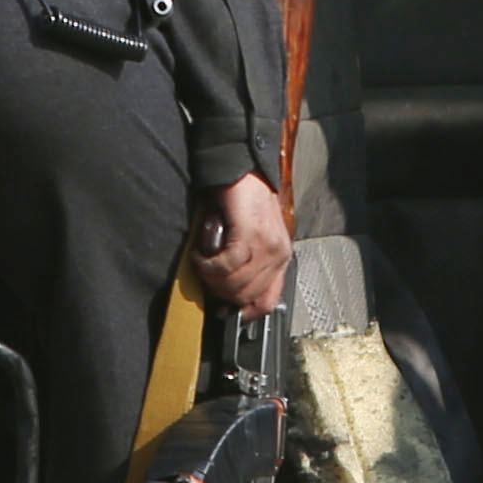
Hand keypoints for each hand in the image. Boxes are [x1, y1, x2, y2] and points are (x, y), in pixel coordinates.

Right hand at [188, 171, 293, 315]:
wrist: (243, 168)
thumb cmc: (246, 200)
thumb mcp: (253, 237)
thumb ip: (249, 263)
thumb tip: (229, 293)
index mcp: (281, 256)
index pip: (269, 300)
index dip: (246, 313)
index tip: (226, 314)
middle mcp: (279, 253)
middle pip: (247, 295)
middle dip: (221, 292)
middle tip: (206, 278)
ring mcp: (267, 245)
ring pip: (235, 283)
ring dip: (212, 279)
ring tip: (202, 263)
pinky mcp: (250, 235)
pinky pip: (226, 266)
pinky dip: (208, 265)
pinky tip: (201, 255)